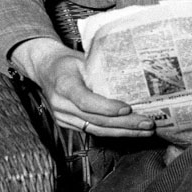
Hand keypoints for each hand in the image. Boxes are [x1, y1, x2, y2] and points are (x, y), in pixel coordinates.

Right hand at [11, 37, 155, 137]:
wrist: (45, 68)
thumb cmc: (66, 61)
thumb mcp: (82, 58)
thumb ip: (100, 69)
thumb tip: (131, 75)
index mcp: (63, 84)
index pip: (86, 101)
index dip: (107, 107)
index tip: (128, 108)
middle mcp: (61, 105)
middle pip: (96, 120)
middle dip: (124, 124)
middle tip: (147, 123)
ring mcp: (63, 118)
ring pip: (96, 130)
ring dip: (123, 132)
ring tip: (144, 131)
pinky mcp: (67, 124)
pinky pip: (92, 131)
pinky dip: (113, 131)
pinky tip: (130, 131)